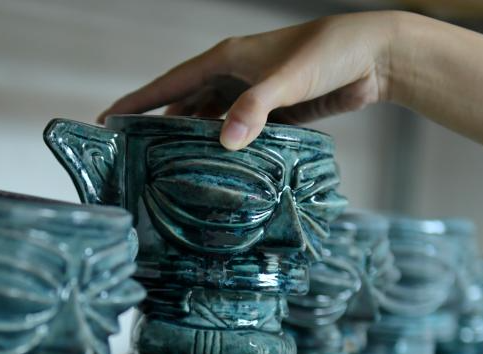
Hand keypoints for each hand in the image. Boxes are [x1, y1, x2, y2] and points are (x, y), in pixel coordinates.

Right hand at [98, 12, 404, 149]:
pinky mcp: (273, 113)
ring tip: (167, 169)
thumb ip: (256, 109)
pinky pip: (238, 132)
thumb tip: (225, 143)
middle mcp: (233, 75)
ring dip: (191, 140)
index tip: (107, 119)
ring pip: (209, 120)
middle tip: (132, 155)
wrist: (375, 56)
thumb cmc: (330, 53)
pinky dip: (224, 148)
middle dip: (158, 126)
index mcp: (226, 59)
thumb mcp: (289, 80)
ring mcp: (252, 94)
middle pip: (183, 104)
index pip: (169, 84)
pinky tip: (216, 169)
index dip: (138, 101)